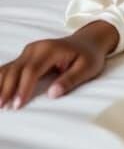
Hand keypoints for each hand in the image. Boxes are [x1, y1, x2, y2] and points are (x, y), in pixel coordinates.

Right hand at [0, 21, 118, 108]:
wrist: (89, 41)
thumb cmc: (90, 56)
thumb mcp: (88, 68)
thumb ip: (71, 80)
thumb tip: (52, 94)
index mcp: (51, 50)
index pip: (32, 70)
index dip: (23, 88)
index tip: (18, 105)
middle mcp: (36, 48)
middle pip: (16, 69)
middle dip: (7, 89)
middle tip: (2, 108)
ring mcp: (29, 51)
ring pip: (9, 68)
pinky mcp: (26, 56)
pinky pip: (9, 67)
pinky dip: (0, 79)